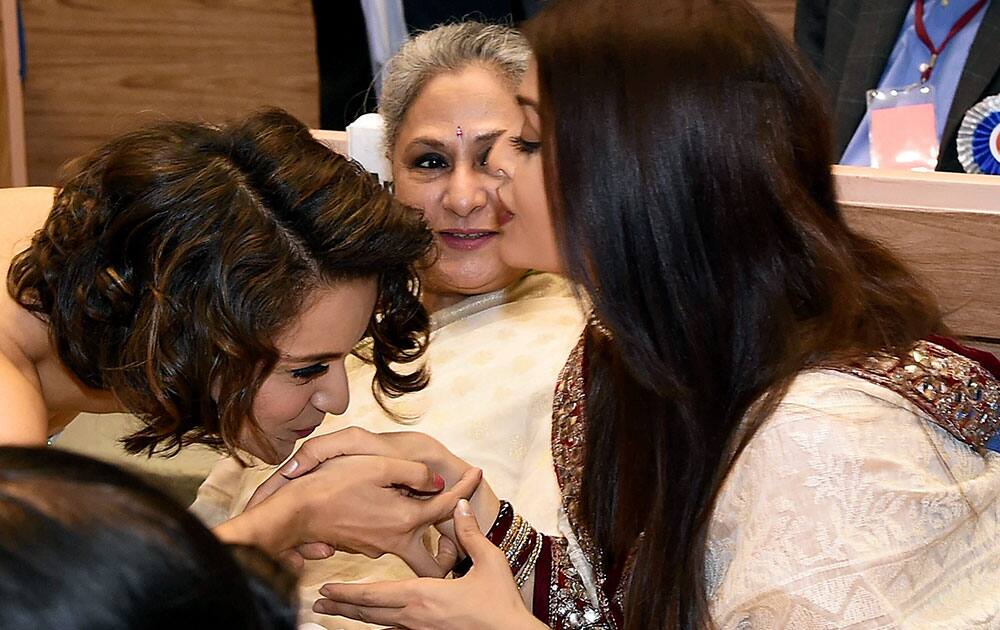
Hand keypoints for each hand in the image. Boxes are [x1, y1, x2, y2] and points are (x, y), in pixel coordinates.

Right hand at [246, 427, 502, 559]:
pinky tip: (388, 507)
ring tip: (423, 504)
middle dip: (451, 546)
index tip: (478, 473)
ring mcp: (378, 548)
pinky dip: (396, 529)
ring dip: (421, 531)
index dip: (466, 486)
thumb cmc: (334, 485)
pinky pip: (389, 542)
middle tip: (459, 522)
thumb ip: (413, 473)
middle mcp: (395, 541)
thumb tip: (437, 482)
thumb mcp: (378, 467)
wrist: (295, 511)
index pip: (447, 505)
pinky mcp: (362, 547)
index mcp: (405, 520)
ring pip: (410, 548)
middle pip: (435, 559)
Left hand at [314, 499, 547, 629]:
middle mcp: (415, 617)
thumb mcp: (489, 561)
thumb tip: (459, 504)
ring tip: (333, 612)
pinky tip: (375, 626)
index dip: (349, 592)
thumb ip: (469, 533)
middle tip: (319, 600)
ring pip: (380, 625)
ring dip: (355, 617)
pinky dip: (379, 628)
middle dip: (343, 605)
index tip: (327, 587)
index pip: (375, 595)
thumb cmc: (501, 604)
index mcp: (423, 596)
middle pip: (370, 612)